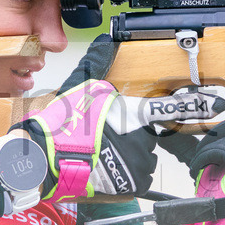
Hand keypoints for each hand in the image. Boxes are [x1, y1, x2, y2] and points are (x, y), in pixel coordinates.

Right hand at [4, 35, 224, 199]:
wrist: (43, 162)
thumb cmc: (60, 126)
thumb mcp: (77, 87)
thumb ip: (97, 64)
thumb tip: (107, 40)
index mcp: (132, 114)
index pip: (162, 110)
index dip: (169, 108)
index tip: (181, 107)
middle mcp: (141, 139)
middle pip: (148, 135)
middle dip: (133, 134)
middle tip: (107, 137)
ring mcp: (138, 163)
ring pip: (145, 157)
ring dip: (132, 156)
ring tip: (105, 154)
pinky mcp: (132, 184)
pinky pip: (140, 177)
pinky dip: (128, 175)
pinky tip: (108, 168)